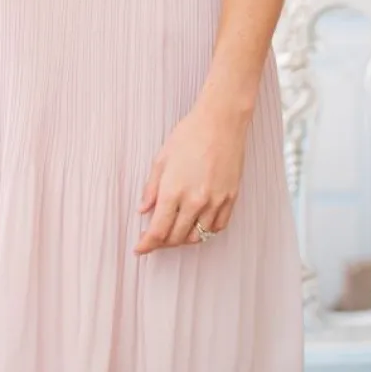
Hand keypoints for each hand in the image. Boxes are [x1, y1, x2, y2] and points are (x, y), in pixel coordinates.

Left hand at [133, 104, 247, 254]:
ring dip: (183, 239)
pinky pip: (217, 227)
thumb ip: (151, 188)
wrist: (221, 122)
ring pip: (197, 236)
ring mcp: (215, 202)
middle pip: (176, 238)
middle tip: (154, 238)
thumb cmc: (189, 135)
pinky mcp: (230, 198)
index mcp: (173, 191)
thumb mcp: (161, 159)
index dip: (146, 244)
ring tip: (174, 232)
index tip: (139, 249)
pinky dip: (205, 231)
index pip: (158, 231)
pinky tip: (197, 224)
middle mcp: (195, 201)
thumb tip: (143, 210)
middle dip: (162, 243)